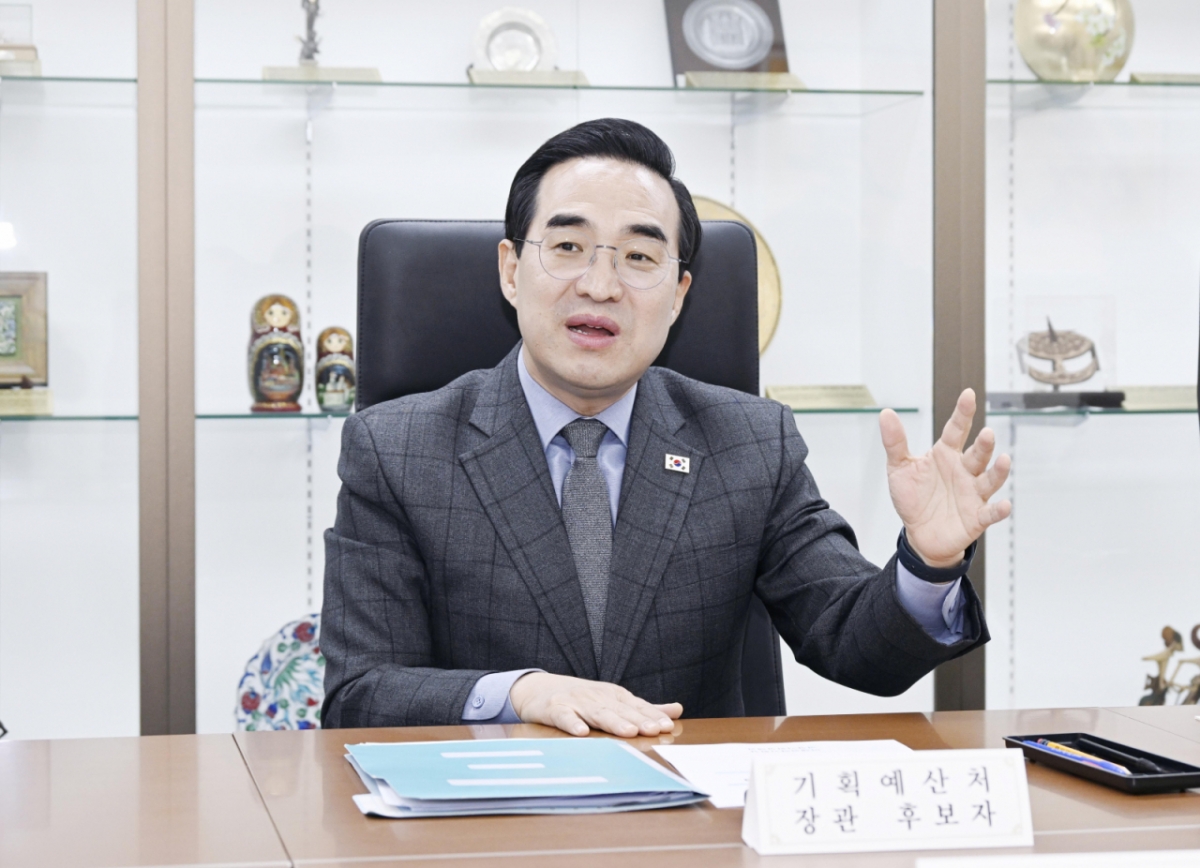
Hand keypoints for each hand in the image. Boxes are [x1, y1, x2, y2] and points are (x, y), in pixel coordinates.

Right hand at [508, 672, 682, 737]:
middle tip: (654, 729)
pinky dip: (573, 723)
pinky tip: (581, 732)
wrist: (540, 689)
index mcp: (614, 696)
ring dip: (613, 722)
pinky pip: (565, 717)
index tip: (667, 725)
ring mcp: (577, 702)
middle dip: (638, 720)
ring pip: (597, 714)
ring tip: (628, 732)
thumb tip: (677, 710)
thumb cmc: (583, 699)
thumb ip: (645, 708)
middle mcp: (598, 697)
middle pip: (620, 711)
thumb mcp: (615, 700)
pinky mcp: (556, 709)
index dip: (651, 716)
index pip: (636, 707)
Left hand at [879, 388, 1010, 567]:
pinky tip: (1004, 505)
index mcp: (945, 455)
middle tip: (986, 433)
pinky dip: (998, 510)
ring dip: (998, 471)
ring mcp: (973, 493)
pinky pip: (990, 513)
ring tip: (1003, 460)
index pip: (956, 430)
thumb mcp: (899, 468)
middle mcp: (964, 471)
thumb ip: (895, 442)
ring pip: (989, 479)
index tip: (968, 394)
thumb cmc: (913, 498)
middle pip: (977, 454)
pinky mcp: (976, 517)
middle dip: (983, 445)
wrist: (919, 534)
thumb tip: (885, 413)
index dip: (963, 413)